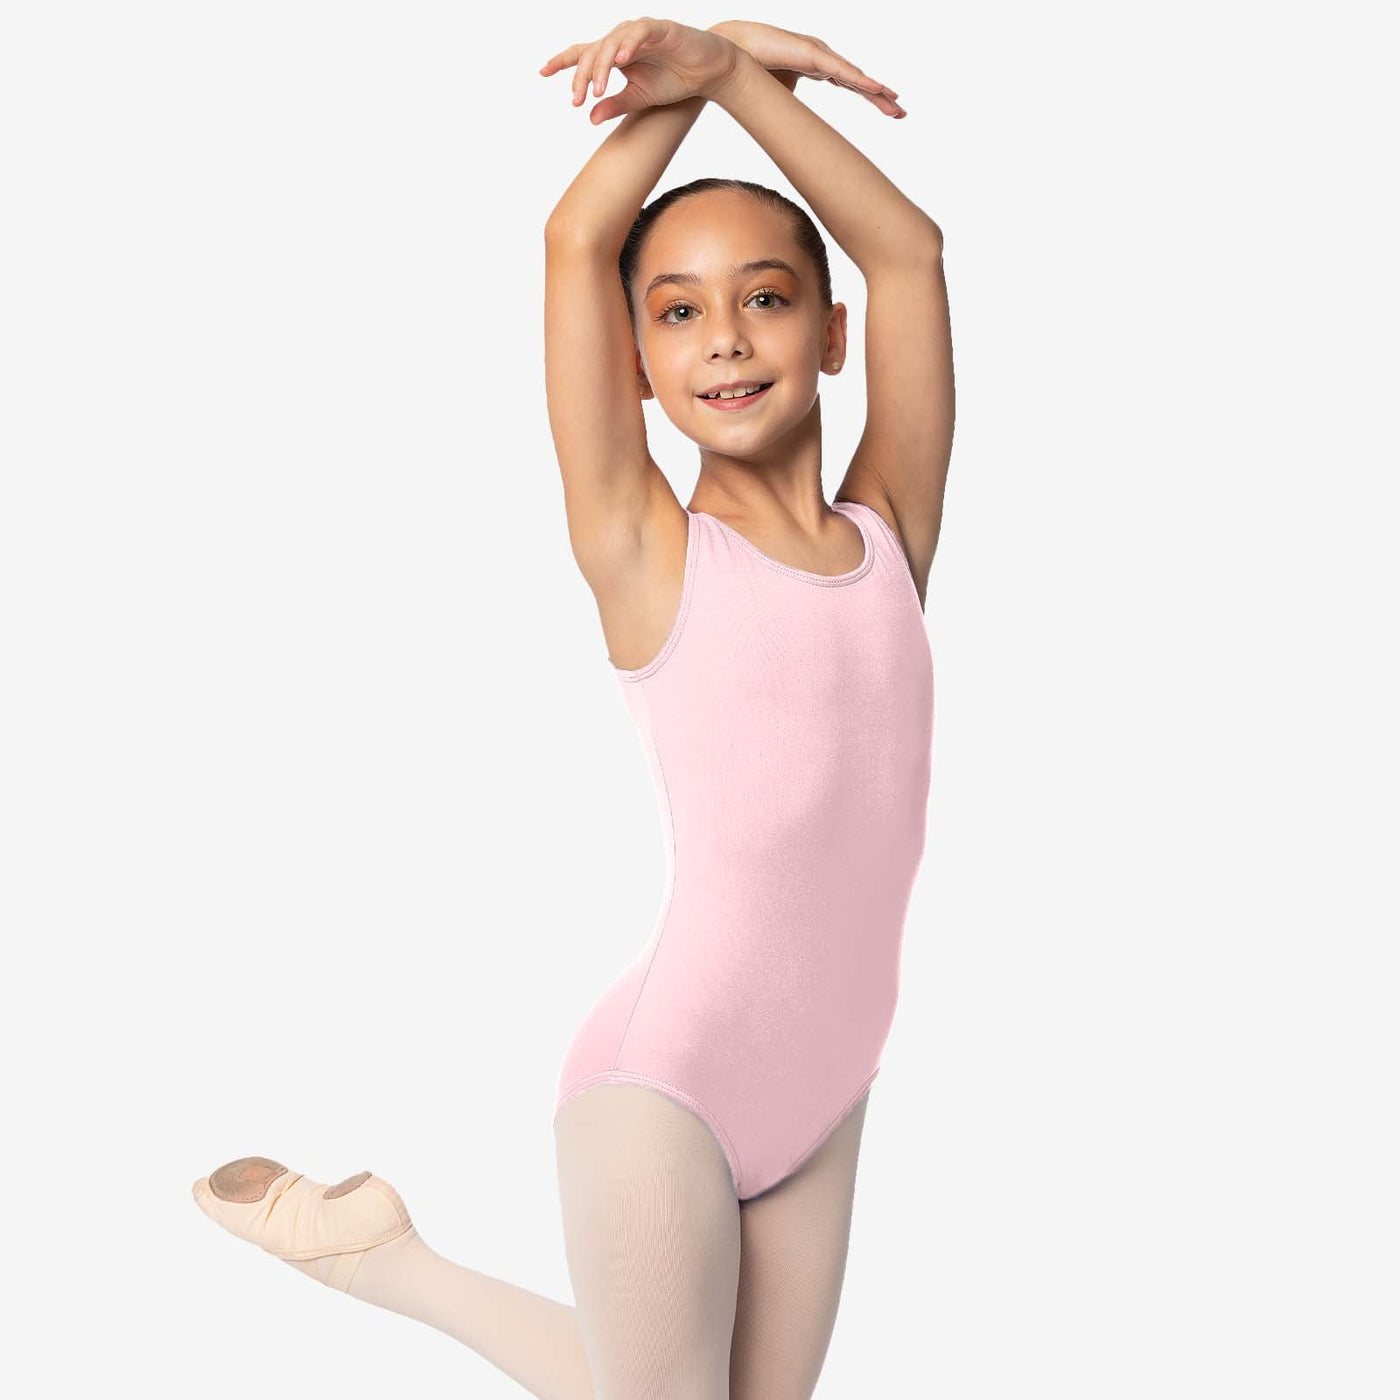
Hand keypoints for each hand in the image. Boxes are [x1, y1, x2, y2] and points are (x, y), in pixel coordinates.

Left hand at [539, 18, 743, 123]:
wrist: (707, 71)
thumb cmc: (674, 79)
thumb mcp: (640, 98)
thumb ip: (615, 105)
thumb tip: (590, 118)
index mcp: (616, 54)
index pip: (584, 53)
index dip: (563, 62)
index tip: (542, 72)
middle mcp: (623, 40)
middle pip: (593, 51)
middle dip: (582, 75)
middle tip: (577, 99)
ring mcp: (640, 32)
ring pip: (611, 42)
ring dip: (602, 66)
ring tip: (598, 89)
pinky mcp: (660, 28)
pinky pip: (639, 32)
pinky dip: (629, 45)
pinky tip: (622, 61)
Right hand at [707, 20, 904, 116]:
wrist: (732, 54)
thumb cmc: (751, 70)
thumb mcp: (780, 95)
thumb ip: (794, 106)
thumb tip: (799, 127)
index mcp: (816, 67)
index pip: (850, 83)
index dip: (869, 95)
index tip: (888, 110)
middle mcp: (822, 59)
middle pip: (858, 81)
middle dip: (880, 97)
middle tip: (901, 114)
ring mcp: (819, 55)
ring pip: (855, 77)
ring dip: (877, 92)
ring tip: (896, 105)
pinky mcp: (811, 55)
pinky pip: (842, 72)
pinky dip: (861, 81)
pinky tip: (879, 89)